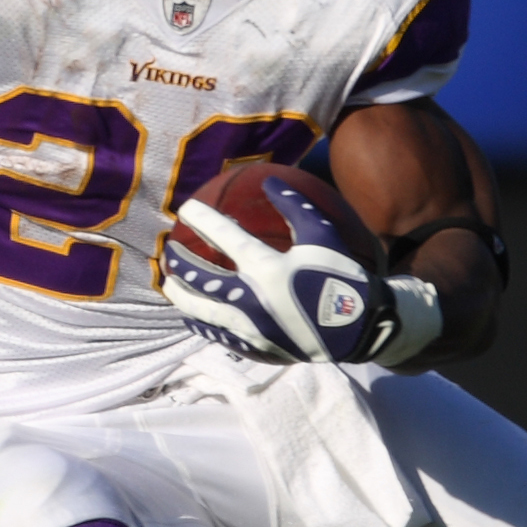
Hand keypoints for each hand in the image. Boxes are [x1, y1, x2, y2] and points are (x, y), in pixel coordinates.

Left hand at [160, 181, 384, 364]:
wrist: (359, 327)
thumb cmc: (341, 275)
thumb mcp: (322, 235)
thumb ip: (294, 206)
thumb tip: (270, 180)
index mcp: (267, 267)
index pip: (224, 237)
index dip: (201, 219)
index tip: (185, 209)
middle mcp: (252, 298)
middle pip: (202, 279)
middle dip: (179, 264)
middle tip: (167, 253)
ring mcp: (251, 326)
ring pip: (202, 312)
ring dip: (182, 297)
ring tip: (169, 286)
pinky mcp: (255, 347)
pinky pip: (219, 336)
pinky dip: (202, 325)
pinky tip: (193, 318)